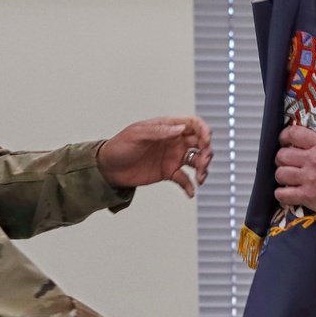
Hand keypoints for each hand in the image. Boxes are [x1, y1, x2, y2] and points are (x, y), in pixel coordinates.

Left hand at [97, 117, 212, 197]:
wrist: (108, 168)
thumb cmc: (119, 146)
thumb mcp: (137, 135)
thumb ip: (159, 131)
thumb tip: (180, 129)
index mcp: (167, 127)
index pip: (193, 124)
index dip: (204, 131)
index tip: (206, 142)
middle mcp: (174, 141)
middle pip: (200, 143)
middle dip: (207, 152)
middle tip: (203, 163)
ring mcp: (173, 157)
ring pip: (197, 160)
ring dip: (203, 168)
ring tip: (199, 178)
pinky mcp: (168, 172)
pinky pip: (185, 179)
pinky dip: (190, 186)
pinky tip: (190, 192)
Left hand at [274, 126, 315, 216]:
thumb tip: (297, 145)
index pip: (293, 133)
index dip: (284, 137)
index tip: (284, 142)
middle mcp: (313, 160)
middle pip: (282, 155)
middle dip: (281, 160)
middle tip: (286, 165)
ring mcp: (309, 178)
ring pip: (280, 174)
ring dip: (281, 177)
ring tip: (288, 180)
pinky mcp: (307, 196)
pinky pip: (282, 194)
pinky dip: (281, 194)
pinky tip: (287, 194)